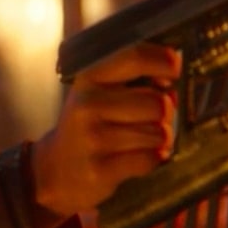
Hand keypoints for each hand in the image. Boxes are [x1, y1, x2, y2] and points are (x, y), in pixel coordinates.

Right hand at [31, 42, 180, 219]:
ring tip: (141, 142)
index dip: (165, 62)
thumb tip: (172, 88)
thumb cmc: (87, 127)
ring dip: (158, 140)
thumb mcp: (98, 93)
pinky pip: (149, 159)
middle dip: (164, 114)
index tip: (173, 72)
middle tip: (153, 120)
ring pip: (157, 133)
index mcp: (89, 78)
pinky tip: (137, 159)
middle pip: (157, 102)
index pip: (135, 57)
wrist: (54, 170)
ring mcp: (93, 138)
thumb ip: (132, 80)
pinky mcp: (101, 169)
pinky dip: (151, 160)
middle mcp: (88, 104)